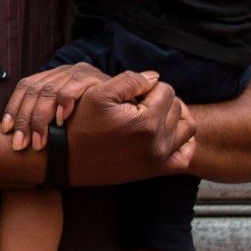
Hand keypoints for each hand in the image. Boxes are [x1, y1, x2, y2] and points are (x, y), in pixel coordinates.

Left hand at [1, 62, 108, 150]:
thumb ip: (44, 121)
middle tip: (22, 145)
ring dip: (41, 117)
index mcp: (52, 78)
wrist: (128, 114)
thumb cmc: (92, 123)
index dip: (13, 108)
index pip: (25, 87)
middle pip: (34, 90)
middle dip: (25, 120)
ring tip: (40, 142)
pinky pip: (75, 85)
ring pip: (49, 89)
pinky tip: (62, 118)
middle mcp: (63, 72)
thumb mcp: (64, 121)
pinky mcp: (96, 78)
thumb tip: (9, 132)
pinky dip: (66, 100)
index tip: (6, 131)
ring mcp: (79, 73)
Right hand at [64, 69, 195, 185]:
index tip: (130, 93)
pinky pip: (183, 158)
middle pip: (177, 108)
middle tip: (139, 103)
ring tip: (154, 114)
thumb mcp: (97, 93)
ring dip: (174, 117)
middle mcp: (157, 144)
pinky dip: (182, 144)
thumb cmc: (77, 124)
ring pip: (186, 129)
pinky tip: (165, 135)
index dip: (148, 86)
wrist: (63, 159)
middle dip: (161, 100)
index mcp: (146, 122)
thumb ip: (130, 80)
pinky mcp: (153, 172)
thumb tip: (155, 78)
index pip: (166, 90)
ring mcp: (157, 160)